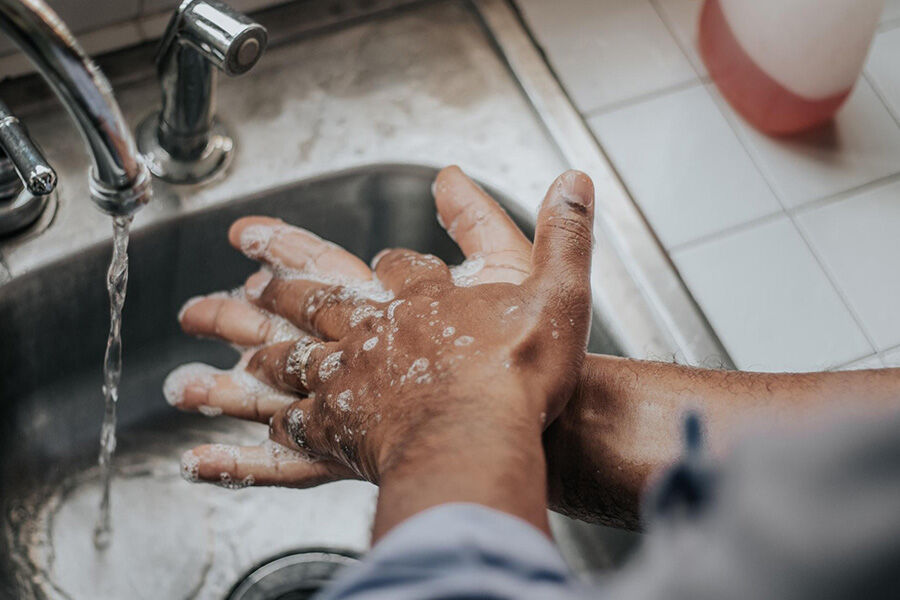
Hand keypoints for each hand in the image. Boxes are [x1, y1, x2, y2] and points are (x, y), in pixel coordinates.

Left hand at [167, 167, 594, 527]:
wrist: (481, 439)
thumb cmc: (519, 373)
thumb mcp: (558, 290)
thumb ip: (563, 234)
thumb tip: (572, 180)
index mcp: (420, 298)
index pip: (393, 264)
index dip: (395, 258)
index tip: (379, 255)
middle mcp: (374, 332)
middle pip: (313, 298)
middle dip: (276, 282)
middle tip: (236, 269)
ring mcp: (348, 379)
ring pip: (286, 354)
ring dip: (246, 341)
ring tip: (209, 330)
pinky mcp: (339, 431)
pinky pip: (288, 427)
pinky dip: (260, 429)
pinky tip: (242, 431)